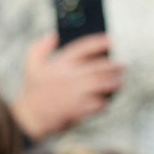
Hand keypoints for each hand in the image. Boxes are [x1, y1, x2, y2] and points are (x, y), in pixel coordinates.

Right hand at [10, 32, 124, 138]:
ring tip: (120, 82)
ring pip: (101, 84)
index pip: (84, 47)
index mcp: (60, 63)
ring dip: (113, 83)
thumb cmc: (33, 91)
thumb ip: (40, 46)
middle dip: (113, 66)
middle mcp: (69, 76)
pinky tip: (108, 101)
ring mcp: (74, 93)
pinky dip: (105, 102)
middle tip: (122, 66)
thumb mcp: (31, 65)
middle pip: (98, 67)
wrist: (30, 118)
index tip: (111, 41)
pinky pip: (98, 104)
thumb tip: (54, 35)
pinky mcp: (78, 109)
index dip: (99, 43)